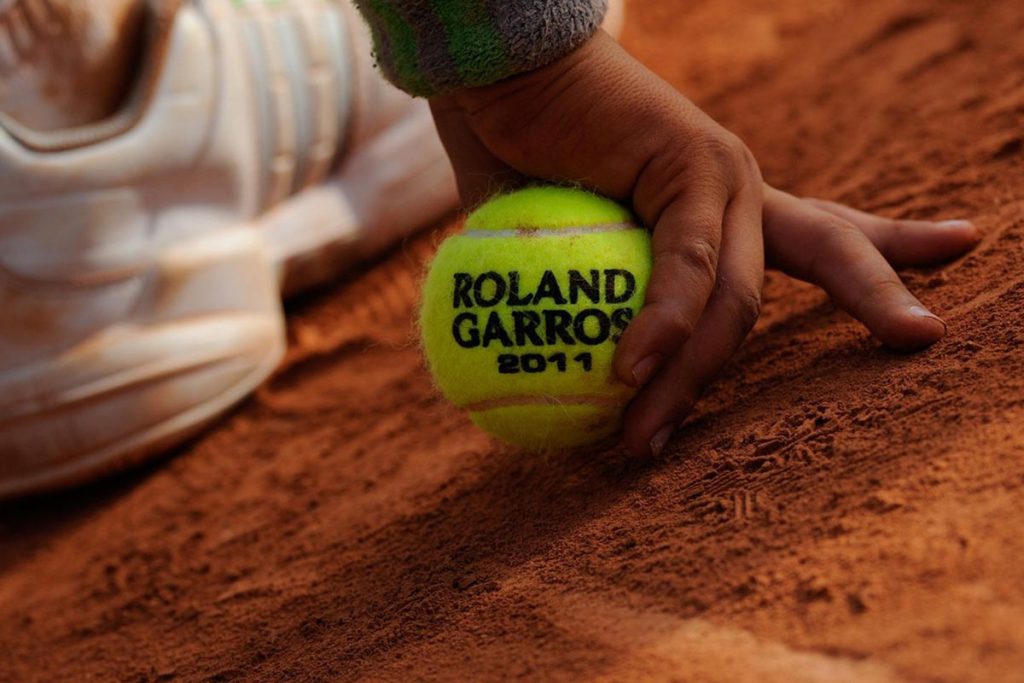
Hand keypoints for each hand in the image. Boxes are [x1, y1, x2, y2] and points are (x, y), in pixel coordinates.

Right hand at [430, 32, 977, 456]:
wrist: (497, 75)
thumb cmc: (516, 160)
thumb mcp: (551, 250)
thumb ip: (571, 313)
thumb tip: (561, 396)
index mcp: (720, 207)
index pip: (814, 237)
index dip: (878, 262)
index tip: (954, 251)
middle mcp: (735, 188)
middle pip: (826, 251)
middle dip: (878, 297)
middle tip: (928, 337)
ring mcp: (722, 173)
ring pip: (738, 297)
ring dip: (688, 376)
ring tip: (639, 437)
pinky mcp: (694, 162)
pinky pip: (688, 267)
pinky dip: (660, 324)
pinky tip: (630, 370)